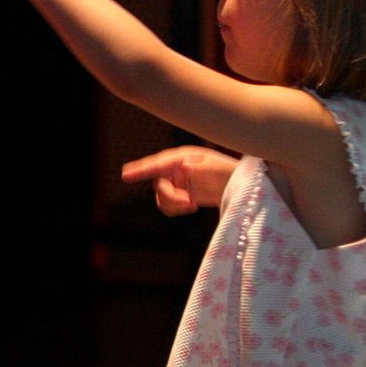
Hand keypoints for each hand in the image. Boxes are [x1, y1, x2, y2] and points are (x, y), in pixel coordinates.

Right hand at [121, 146, 237, 215]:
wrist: (240, 186)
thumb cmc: (230, 173)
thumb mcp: (217, 169)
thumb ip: (199, 168)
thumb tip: (182, 166)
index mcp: (182, 157)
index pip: (157, 164)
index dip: (140, 170)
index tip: (125, 175)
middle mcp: (175, 168)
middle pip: (158, 184)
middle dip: (170, 197)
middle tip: (188, 202)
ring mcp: (176, 181)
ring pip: (160, 197)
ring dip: (174, 205)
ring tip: (192, 205)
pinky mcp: (179, 194)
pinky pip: (167, 205)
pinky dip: (176, 209)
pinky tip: (192, 206)